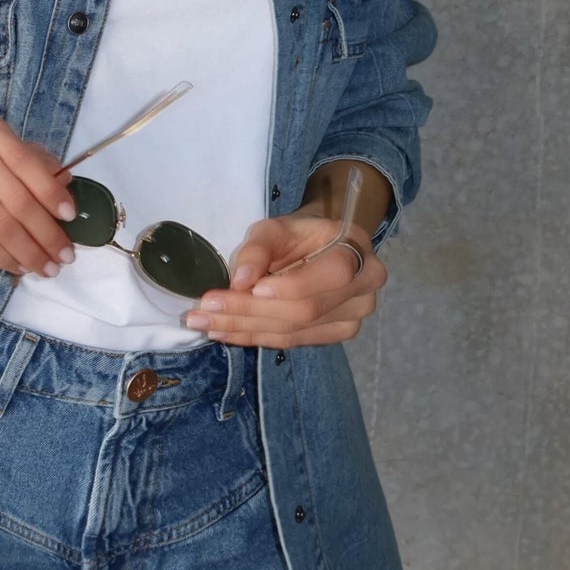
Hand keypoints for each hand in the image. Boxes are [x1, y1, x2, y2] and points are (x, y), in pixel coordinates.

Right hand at [0, 110, 76, 278]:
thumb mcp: (7, 153)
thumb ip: (37, 164)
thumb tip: (66, 184)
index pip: (26, 163)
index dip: (51, 192)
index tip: (71, 217)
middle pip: (14, 199)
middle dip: (45, 233)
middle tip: (64, 257)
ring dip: (27, 251)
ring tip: (46, 268)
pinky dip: (1, 256)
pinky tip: (18, 266)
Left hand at [182, 211, 385, 348]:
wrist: (319, 247)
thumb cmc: (298, 233)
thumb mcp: (275, 228)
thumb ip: (258, 249)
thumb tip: (240, 280)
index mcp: (357, 251)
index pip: (331, 275)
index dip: (290, 286)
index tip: (247, 288)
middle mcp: (364, 290)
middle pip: (305, 310)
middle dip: (250, 311)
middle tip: (205, 310)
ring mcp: (353, 318)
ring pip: (294, 330)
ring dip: (245, 329)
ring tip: (205, 323)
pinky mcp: (335, 335)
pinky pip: (292, 341)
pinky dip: (255, 337)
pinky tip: (225, 333)